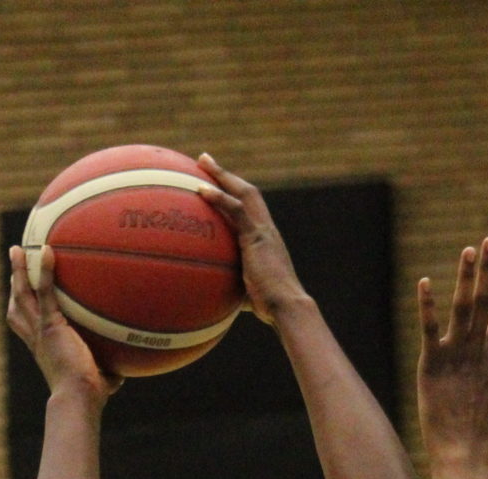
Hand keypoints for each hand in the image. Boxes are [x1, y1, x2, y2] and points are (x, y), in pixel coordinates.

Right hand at [7, 243, 118, 401]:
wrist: (78, 397)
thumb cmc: (89, 395)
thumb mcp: (97, 380)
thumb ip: (106, 372)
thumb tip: (122, 371)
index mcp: (43, 347)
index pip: (26, 323)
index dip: (22, 306)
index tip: (23, 292)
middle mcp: (36, 337)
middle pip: (18, 304)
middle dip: (15, 282)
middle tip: (17, 260)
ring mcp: (40, 330)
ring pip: (23, 294)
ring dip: (19, 270)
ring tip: (18, 248)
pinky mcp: (50, 326)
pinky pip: (46, 292)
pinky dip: (46, 271)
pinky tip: (48, 250)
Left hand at [194, 154, 307, 322]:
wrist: (287, 307)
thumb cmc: (270, 308)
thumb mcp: (247, 293)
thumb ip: (232, 286)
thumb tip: (210, 296)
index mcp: (265, 240)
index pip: (250, 209)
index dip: (234, 194)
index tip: (218, 183)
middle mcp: (266, 229)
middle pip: (247, 192)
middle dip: (226, 175)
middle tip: (205, 161)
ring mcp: (263, 230)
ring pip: (243, 192)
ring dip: (222, 175)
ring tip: (202, 161)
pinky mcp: (257, 236)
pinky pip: (236, 210)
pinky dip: (219, 198)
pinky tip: (200, 190)